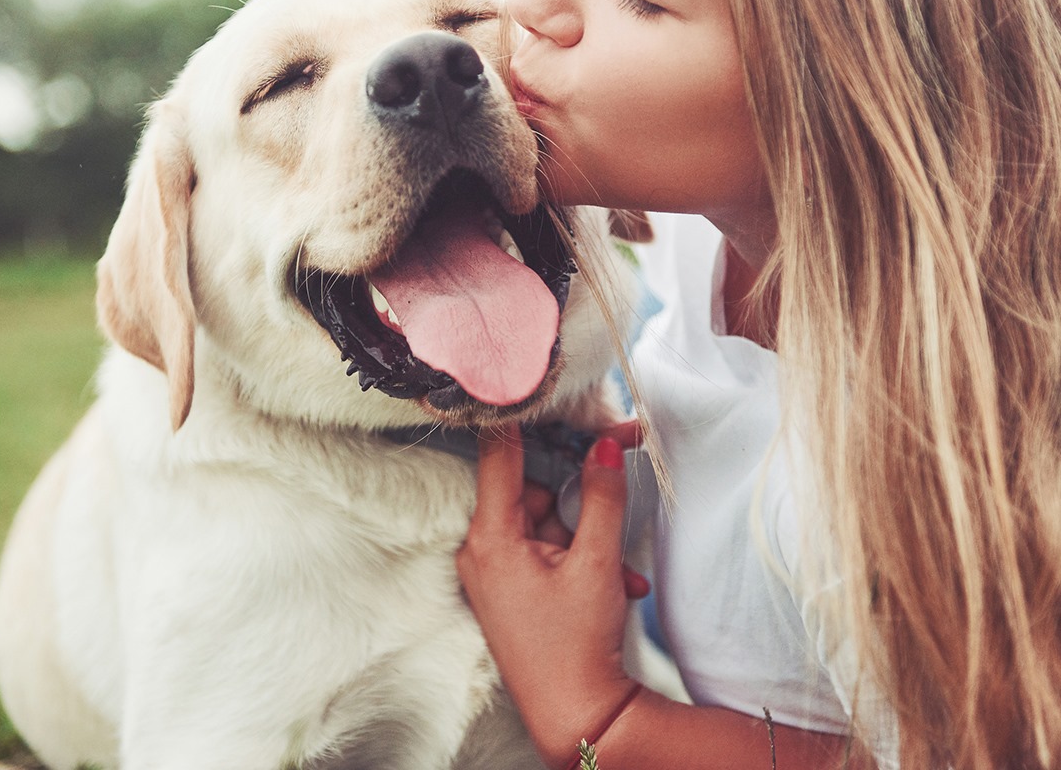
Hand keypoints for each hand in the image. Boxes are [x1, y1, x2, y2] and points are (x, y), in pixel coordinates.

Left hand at [456, 422, 647, 768]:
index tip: (532, 384)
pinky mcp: (511, 589)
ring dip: (587, 536)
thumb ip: (599, 496)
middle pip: (531, 490)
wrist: (579, 720)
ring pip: (545, 523)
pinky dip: (579, 559)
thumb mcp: (596, 562)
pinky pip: (545, 552)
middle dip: (577, 496)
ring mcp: (495, 572)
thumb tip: (605, 445)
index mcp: (491, 538)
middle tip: (617, 473)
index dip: (520, 418)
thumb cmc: (577, 645)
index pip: (498, 455)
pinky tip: (616, 583)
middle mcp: (483, 550)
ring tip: (620, 570)